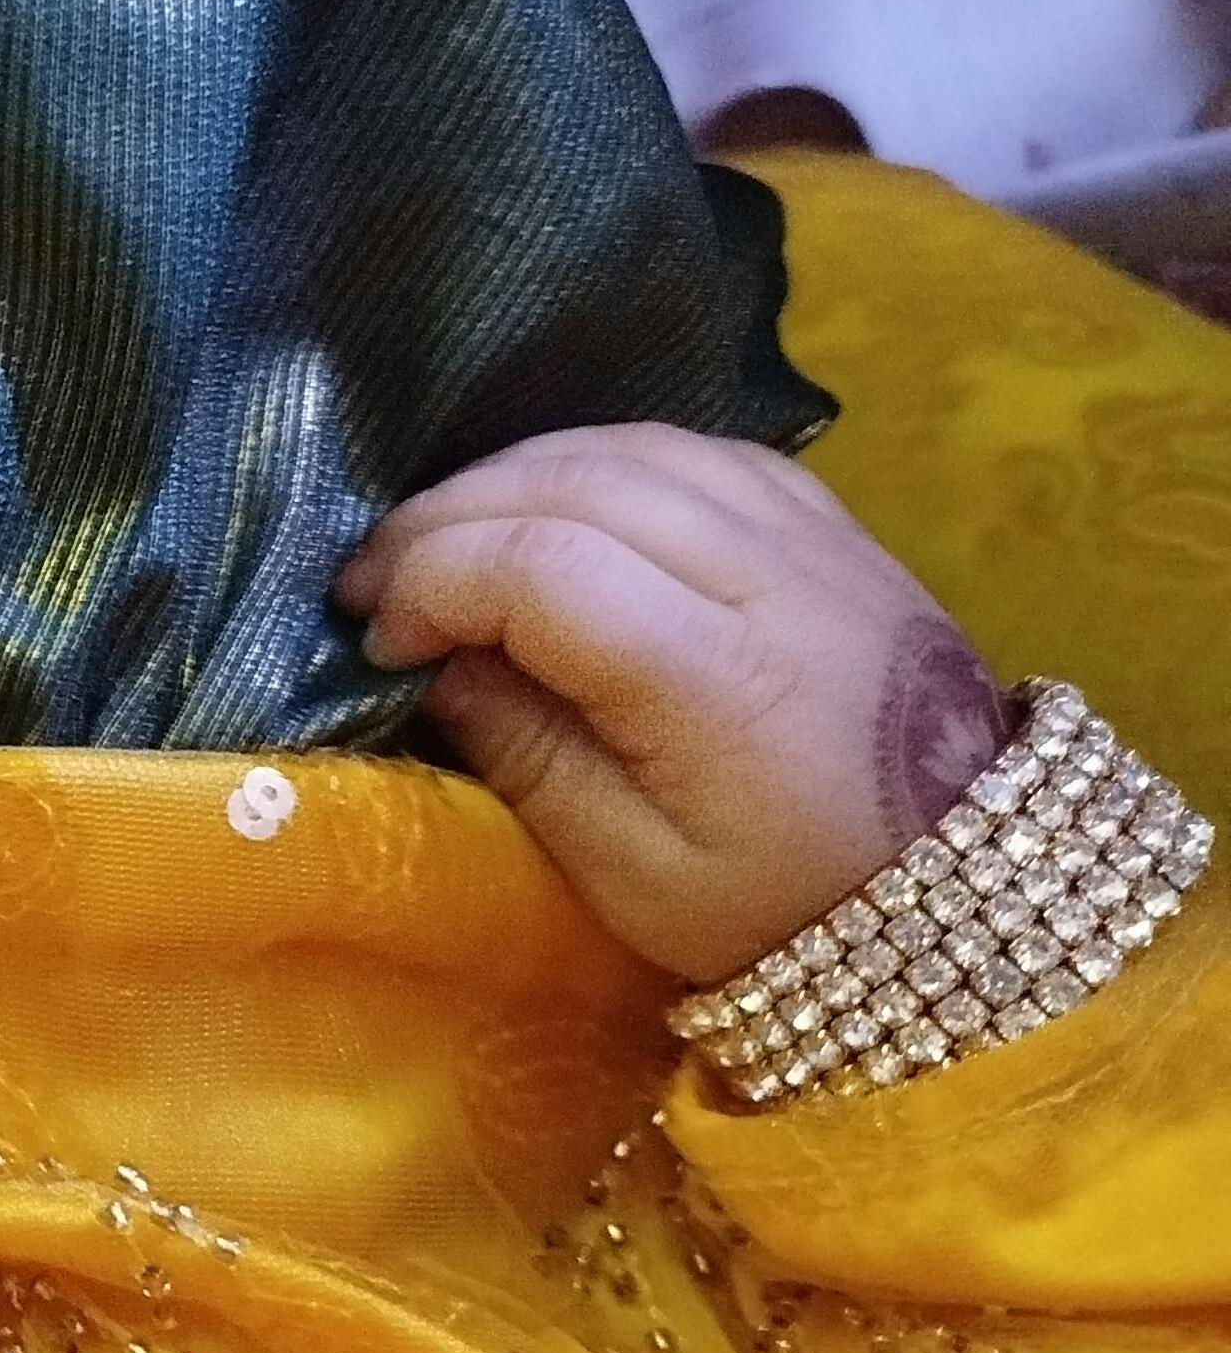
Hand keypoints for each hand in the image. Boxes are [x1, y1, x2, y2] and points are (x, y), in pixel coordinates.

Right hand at [334, 425, 1003, 979]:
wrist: (978, 884)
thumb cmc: (789, 908)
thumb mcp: (638, 878)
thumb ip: (529, 760)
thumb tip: (434, 665)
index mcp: (722, 681)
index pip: (542, 566)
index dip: (432, 581)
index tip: (378, 641)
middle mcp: (770, 577)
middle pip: (572, 482)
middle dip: (445, 517)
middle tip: (374, 582)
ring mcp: (812, 534)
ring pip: (627, 445)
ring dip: (508, 477)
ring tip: (445, 540)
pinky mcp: (832, 521)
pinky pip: (692, 447)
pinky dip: (597, 461)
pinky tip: (554, 508)